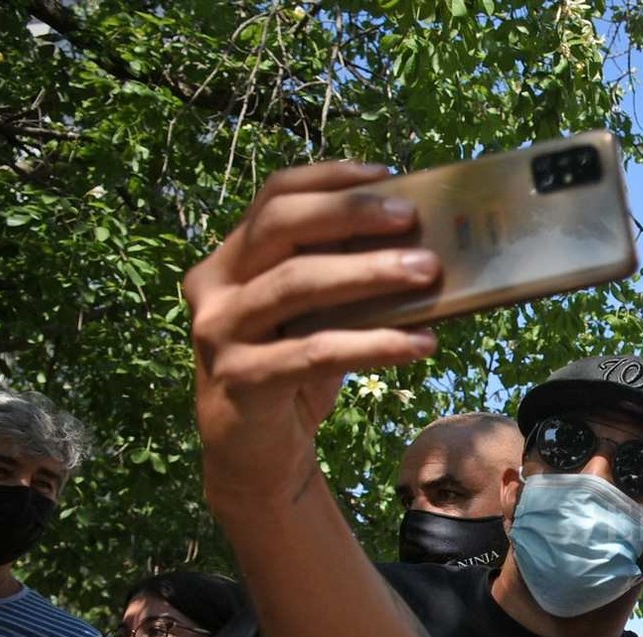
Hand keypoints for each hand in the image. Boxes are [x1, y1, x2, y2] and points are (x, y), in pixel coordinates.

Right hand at [187, 162, 441, 512]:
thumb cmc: (292, 374)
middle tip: (411, 217)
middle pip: (280, 227)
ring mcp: (219, 333)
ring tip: (428, 272)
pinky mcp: (240, 379)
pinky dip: (374, 344)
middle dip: (350, 214)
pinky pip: (315, 352)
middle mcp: (215, 287)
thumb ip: (343, 280)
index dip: (329, 179)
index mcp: (231, 259)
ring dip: (368, 274)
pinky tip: (420, 342)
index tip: (387, 174)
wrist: (255, 457)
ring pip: (296, 284)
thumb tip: (422, 247)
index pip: (274, 197)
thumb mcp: (315, 317)